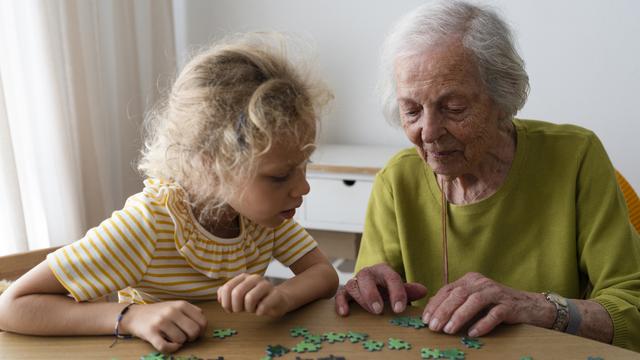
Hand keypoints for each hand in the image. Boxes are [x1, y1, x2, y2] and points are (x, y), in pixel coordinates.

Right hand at [120, 301, 206, 352]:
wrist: (135, 315)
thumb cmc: (160, 312)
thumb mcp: (176, 306)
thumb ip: (191, 312)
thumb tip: (203, 324)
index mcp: (181, 304)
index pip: (202, 322)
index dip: (200, 330)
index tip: (194, 332)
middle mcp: (172, 311)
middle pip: (194, 332)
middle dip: (191, 338)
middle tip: (184, 337)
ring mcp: (161, 322)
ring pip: (180, 341)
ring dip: (178, 342)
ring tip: (172, 337)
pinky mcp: (151, 333)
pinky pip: (166, 347)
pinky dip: (170, 348)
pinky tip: (169, 344)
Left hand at [216, 273, 289, 317]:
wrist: (279, 299)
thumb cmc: (257, 299)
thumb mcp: (240, 296)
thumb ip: (227, 293)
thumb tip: (219, 296)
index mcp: (243, 277)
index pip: (227, 288)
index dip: (225, 302)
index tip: (229, 309)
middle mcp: (254, 278)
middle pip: (237, 293)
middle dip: (236, 307)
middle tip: (240, 311)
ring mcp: (266, 285)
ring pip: (250, 298)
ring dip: (248, 309)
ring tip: (252, 309)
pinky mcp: (276, 294)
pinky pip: (263, 306)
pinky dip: (259, 312)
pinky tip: (261, 311)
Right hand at [334, 263, 427, 315]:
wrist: (372, 289)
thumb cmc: (387, 291)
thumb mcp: (399, 291)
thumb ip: (409, 291)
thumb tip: (423, 290)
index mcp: (383, 271)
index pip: (391, 277)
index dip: (396, 292)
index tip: (399, 309)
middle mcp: (368, 274)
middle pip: (366, 276)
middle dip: (372, 293)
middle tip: (379, 310)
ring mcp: (355, 282)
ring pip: (352, 285)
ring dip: (361, 298)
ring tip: (371, 312)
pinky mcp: (344, 292)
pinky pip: (340, 295)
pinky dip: (341, 303)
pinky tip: (345, 313)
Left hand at [423, 272, 553, 336]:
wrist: (530, 307)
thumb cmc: (496, 306)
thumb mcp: (473, 301)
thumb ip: (457, 304)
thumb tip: (433, 315)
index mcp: (470, 280)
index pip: (447, 290)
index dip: (435, 304)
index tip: (425, 319)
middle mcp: (482, 283)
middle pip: (458, 294)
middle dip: (443, 311)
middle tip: (434, 327)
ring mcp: (496, 293)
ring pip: (474, 302)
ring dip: (459, 316)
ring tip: (449, 330)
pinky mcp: (509, 305)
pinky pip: (495, 314)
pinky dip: (482, 324)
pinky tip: (472, 333)